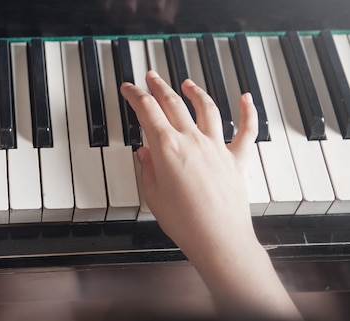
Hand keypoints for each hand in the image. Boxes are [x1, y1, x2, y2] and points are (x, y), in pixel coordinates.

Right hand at [120, 70, 257, 254]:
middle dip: (159, 86)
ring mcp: (217, 147)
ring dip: (195, 91)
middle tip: (151, 76)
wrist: (218, 239)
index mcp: (167, 148)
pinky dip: (248, 111)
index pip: (146, 110)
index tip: (129, 88)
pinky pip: (246, 130)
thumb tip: (144, 153)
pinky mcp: (236, 159)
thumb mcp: (152, 194)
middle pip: (173, 103)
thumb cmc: (184, 222)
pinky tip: (246, 98)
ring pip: (206, 108)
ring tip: (188, 83)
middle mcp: (192, 140)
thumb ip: (147, 168)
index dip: (135, 95)